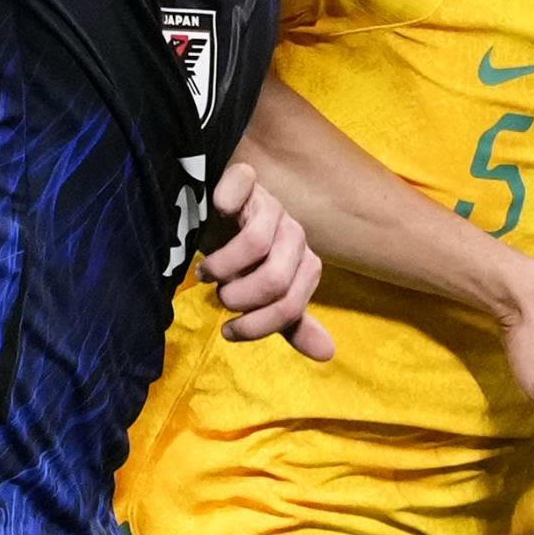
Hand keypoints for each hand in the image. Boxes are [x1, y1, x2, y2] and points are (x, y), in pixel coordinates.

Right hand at [199, 159, 335, 360]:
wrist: (220, 219)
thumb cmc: (244, 264)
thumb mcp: (266, 297)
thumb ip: (289, 323)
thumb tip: (327, 353)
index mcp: (304, 266)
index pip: (290, 306)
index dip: (257, 325)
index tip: (229, 330)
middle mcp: (294, 235)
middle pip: (274, 279)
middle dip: (239, 298)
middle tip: (219, 295)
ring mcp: (272, 205)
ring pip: (256, 244)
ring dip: (223, 266)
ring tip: (206, 273)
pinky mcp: (246, 180)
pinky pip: (241, 184)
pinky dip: (226, 199)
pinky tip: (215, 211)